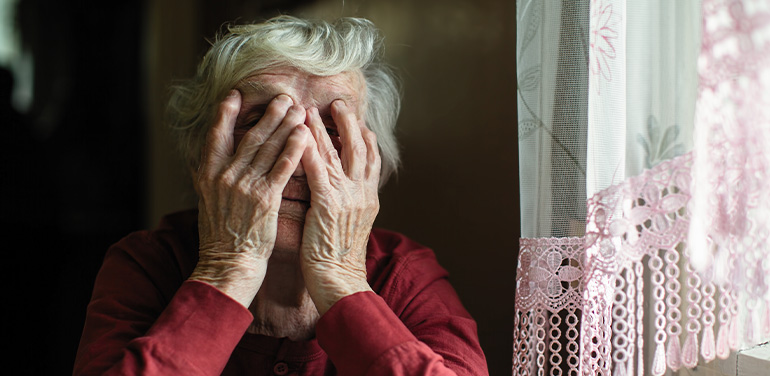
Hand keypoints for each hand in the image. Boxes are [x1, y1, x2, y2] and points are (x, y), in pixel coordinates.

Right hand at [189, 90, 308, 307]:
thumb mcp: (209, 203)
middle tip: (284, 96)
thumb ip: (214, 179)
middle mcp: (224, 176)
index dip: (225, 114)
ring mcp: (244, 186)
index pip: (216, 136)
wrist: (228, 266)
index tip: (236, 94)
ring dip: (285, 125)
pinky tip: (304, 135)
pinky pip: (282, 168)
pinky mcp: (264, 199)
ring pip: (267, 148)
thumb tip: (214, 160)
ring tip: (299, 108)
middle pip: (249, 137)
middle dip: (268, 114)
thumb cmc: (223, 238)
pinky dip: (294, 150)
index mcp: (208, 175)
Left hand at [299, 100, 379, 314]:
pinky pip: (318, 169)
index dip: (365, 137)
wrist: (339, 280)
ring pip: (338, 153)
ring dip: (325, 128)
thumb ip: (351, 203)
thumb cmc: (340, 259)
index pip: (372, 160)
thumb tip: (345, 191)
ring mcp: (348, 197)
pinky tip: (299, 134)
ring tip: (313, 108)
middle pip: (360, 148)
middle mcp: (362, 193)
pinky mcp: (328, 204)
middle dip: (349, 122)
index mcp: (369, 198)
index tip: (359, 121)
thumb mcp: (354, 226)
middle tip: (339, 102)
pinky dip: (309, 149)